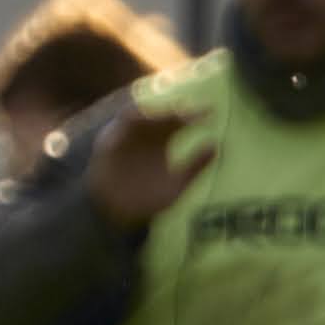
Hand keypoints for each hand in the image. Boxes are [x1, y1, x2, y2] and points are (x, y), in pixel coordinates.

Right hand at [86, 104, 213, 231]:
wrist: (119, 213)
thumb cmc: (149, 197)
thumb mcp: (178, 185)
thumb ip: (196, 167)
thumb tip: (217, 147)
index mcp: (163, 140)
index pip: (180, 122)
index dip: (195, 116)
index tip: (211, 113)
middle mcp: (146, 135)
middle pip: (162, 116)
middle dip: (176, 111)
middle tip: (191, 111)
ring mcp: (127, 138)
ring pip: (139, 118)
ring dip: (153, 112)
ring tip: (167, 111)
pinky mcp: (107, 146)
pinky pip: (115, 131)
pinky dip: (125, 125)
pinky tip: (138, 118)